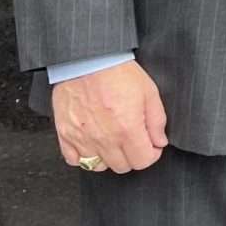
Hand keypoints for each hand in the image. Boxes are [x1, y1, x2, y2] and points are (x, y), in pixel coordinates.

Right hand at [53, 59, 168, 173]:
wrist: (87, 60)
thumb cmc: (118, 72)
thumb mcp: (149, 92)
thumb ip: (157, 121)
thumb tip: (159, 141)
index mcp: (127, 129)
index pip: (143, 161)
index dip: (152, 154)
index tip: (151, 145)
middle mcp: (104, 138)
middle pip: (122, 166)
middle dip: (133, 156)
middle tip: (134, 141)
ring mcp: (82, 138)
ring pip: (99, 166)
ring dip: (109, 158)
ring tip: (113, 141)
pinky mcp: (65, 134)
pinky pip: (74, 160)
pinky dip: (84, 156)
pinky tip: (93, 143)